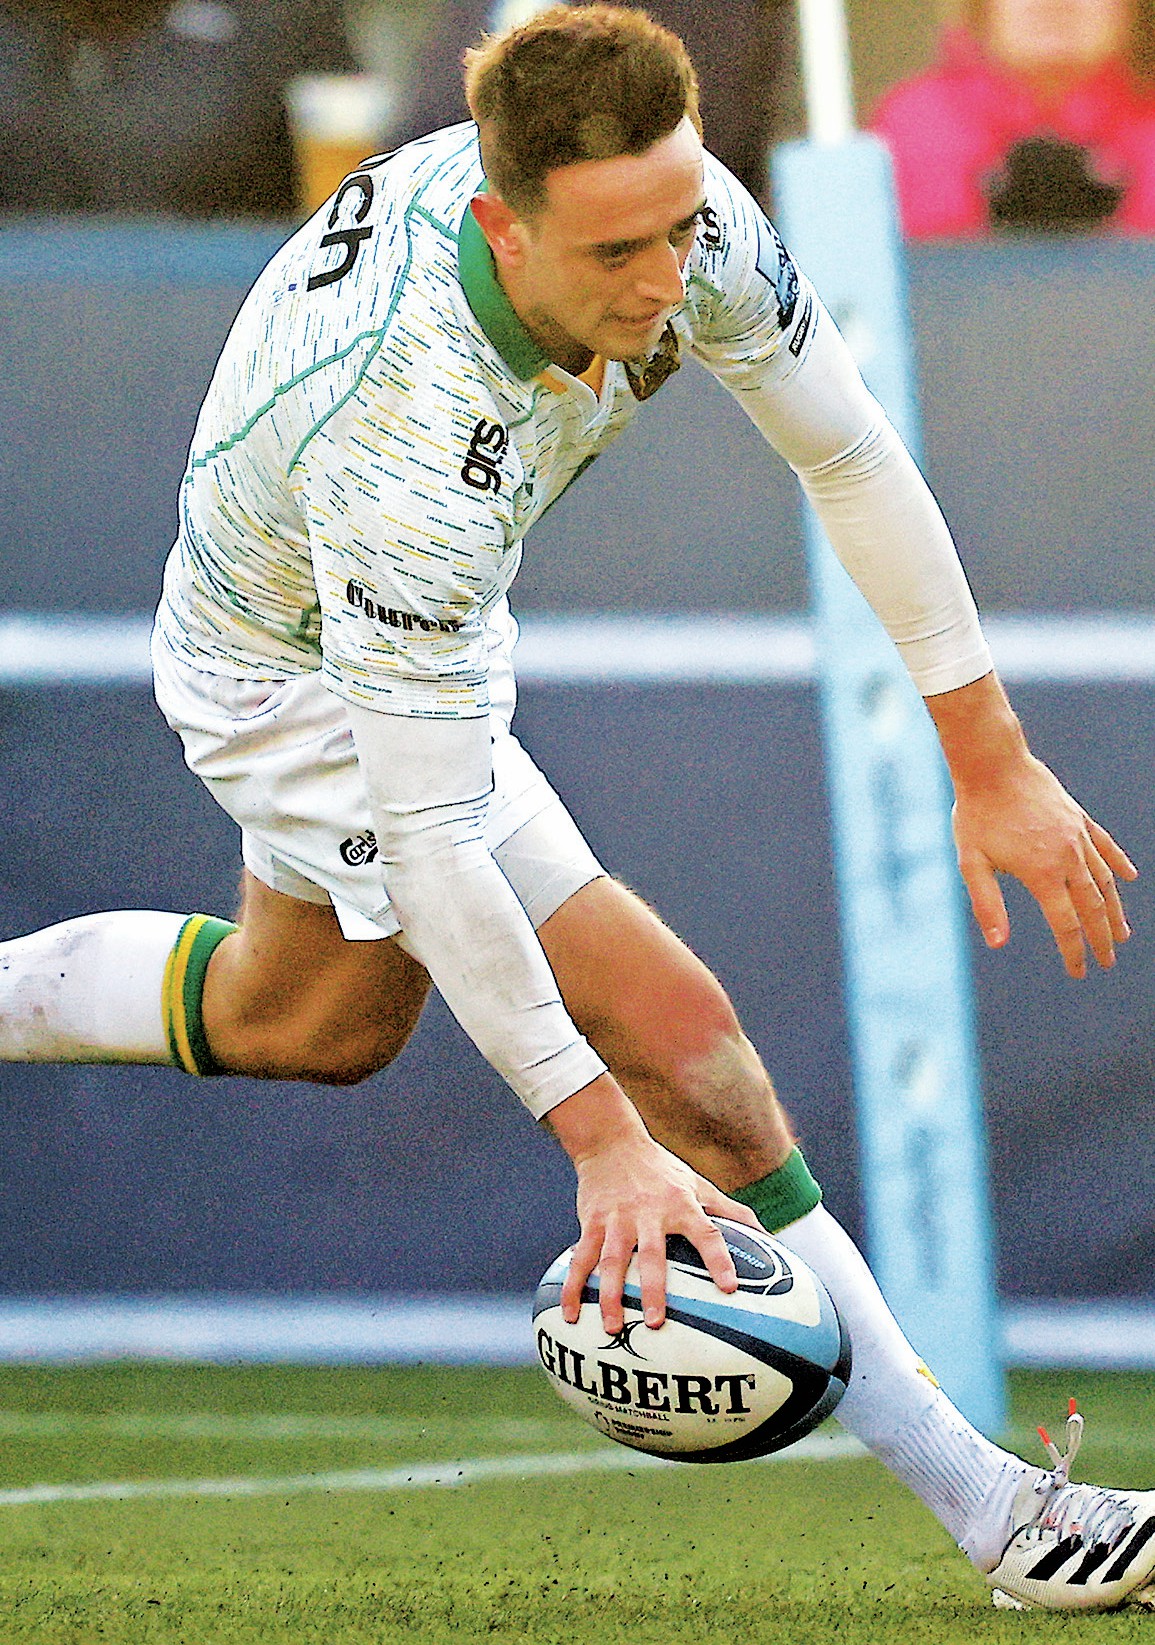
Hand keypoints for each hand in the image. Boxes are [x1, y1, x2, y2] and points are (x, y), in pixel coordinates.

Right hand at [559, 1125, 759, 1334]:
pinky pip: (581, 1259)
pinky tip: (571, 1315)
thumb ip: (732, 1211)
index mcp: (681, 1205)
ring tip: (613, 1328)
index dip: (719, 1259)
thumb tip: (771, 1238)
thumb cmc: (662, 1170)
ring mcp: (617, 1219)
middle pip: (651, 1255)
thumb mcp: (699, 1184)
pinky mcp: (592, 1222)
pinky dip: (574, 1287)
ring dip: (611, 1296)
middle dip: (653, 1289)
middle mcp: (649, 1213)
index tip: (730, 1287)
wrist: (611, 1141)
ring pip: (611, 1261)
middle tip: (657, 1322)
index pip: (706, 1233)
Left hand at [952, 749, 1135, 978]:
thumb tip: (998, 944)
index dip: (1075, 951)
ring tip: (1122, 933)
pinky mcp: (1078, 818)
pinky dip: (1118, 864)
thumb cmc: (977, 814)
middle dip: (1102, 938)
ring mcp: (1077, 836)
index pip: (1066, 924)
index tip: (1081, 971)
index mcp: (1041, 873)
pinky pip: (1105, 846)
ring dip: (1115, 909)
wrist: (994, 764)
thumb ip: (986, 904)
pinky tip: (1128, 878)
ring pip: (1105, 880)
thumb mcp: (971, 863)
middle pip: (1093, 907)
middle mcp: (1067, 857)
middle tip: (1108, 961)